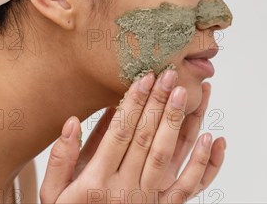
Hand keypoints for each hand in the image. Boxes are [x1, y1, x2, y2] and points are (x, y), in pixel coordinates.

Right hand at [39, 70, 226, 203]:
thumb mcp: (53, 193)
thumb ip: (60, 158)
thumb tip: (73, 121)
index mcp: (96, 182)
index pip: (120, 133)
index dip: (134, 103)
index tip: (145, 78)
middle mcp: (124, 190)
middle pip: (146, 138)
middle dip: (159, 103)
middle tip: (170, 74)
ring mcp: (147, 201)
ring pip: (167, 156)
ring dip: (179, 122)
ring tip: (187, 93)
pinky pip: (188, 187)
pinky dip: (204, 164)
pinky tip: (213, 139)